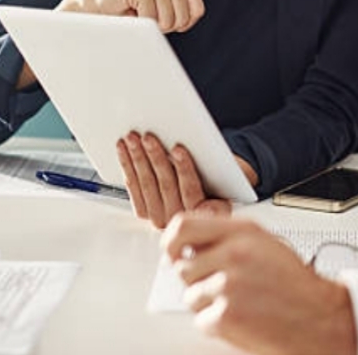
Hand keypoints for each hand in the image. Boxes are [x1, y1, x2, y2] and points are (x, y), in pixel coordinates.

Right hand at [57, 0, 204, 32]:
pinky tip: (129, 9)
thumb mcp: (165, 8)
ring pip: (168, 21)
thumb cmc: (134, 10)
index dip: (179, 24)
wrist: (98, 6)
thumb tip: (186, 24)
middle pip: (182, 18)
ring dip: (150, 25)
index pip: (196, 12)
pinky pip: (150, 20)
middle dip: (164, 26)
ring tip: (138, 11)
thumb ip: (183, 12)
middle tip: (146, 14)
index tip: (161, 15)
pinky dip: (138, 22)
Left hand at [116, 132, 234, 228]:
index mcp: (209, 213)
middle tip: (148, 137)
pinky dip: (128, 167)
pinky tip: (124, 150)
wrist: (212, 188)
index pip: (193, 189)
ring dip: (137, 159)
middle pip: (166, 185)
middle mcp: (184, 220)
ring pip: (147, 186)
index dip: (184, 168)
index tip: (177, 148)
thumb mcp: (233, 170)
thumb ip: (227, 166)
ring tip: (133, 139)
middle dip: (155, 158)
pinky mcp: (146, 213)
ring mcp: (162, 219)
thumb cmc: (221, 176)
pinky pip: (134, 189)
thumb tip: (212, 152)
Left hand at [163, 215, 356, 354]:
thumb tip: (193, 244)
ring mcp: (227, 284)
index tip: (172, 251)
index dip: (171, 240)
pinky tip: (243, 318)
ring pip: (191, 295)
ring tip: (239, 303)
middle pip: (183, 266)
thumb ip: (228, 238)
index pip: (183, 225)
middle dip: (196, 279)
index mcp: (242, 231)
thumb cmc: (296, 284)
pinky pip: (202, 320)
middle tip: (218, 286)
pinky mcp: (226, 315)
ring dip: (209, 303)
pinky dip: (218, 325)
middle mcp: (233, 253)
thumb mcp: (265, 244)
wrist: (321, 317)